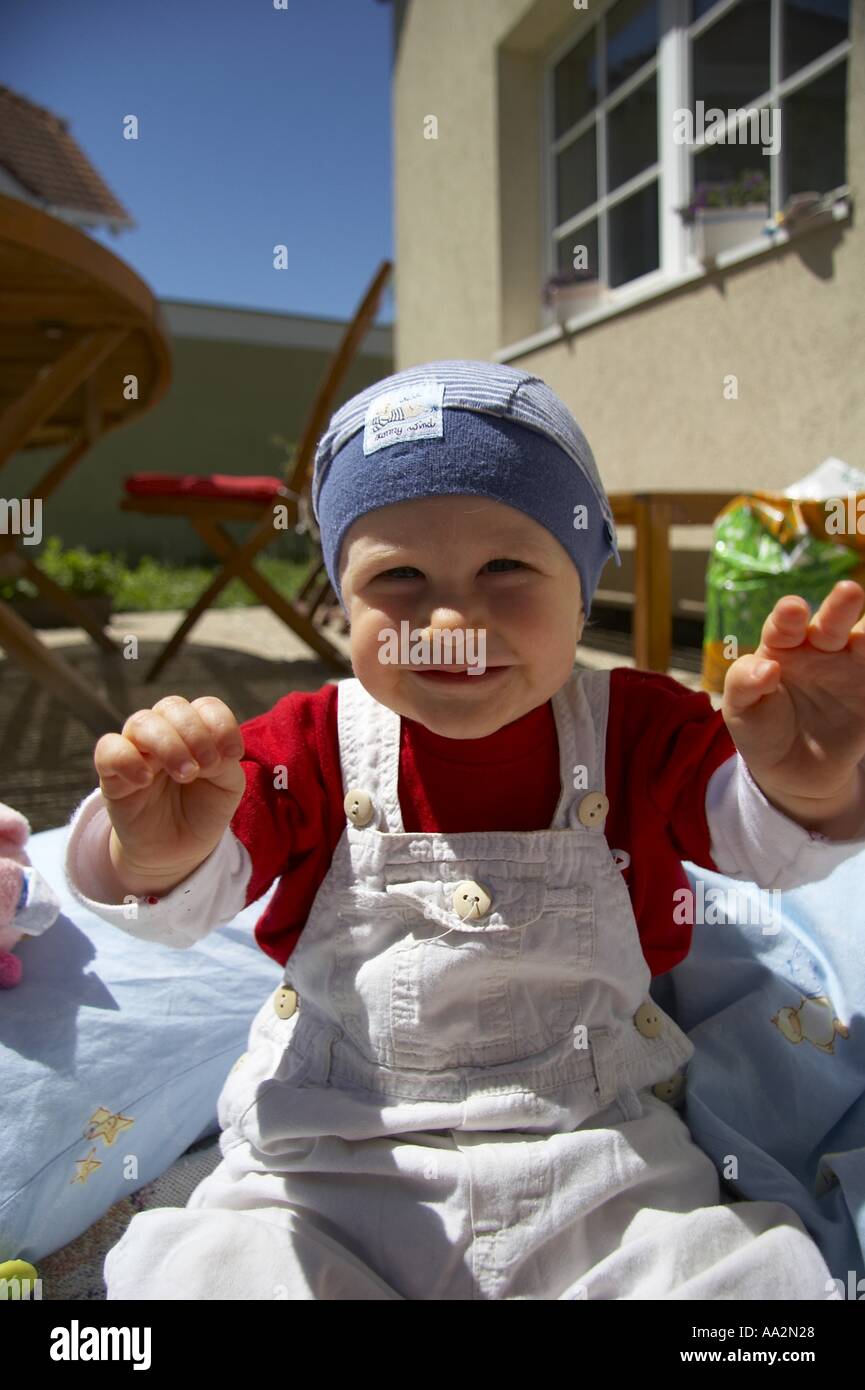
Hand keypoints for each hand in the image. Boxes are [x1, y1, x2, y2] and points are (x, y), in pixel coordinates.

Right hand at [94, 696, 246, 894]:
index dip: (221, 723)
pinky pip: (108, 749)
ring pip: (141, 722)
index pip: (205, 706)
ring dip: (168, 745)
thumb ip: (225, 761)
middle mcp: (164, 733)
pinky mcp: (112, 774)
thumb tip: (209, 751)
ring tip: (185, 774)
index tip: (233, 754)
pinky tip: (145, 780)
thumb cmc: (202, 809)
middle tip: (207, 767)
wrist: (176, 850)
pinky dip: (127, 759)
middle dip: (195, 734)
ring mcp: (136, 750)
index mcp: (195, 730)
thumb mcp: (226, 786)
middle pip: (172, 707)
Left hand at [722, 580, 864, 829]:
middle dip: (839, 607)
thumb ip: (745, 683)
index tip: (793, 609)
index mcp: (781, 646)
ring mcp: (849, 665)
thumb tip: (767, 668)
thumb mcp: (741, 709)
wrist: (793, 768)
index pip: (783, 626)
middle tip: (848, 591)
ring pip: (864, 639)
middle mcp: (818, 647)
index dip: (788, 617)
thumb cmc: (761, 727)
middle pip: (831, 622)